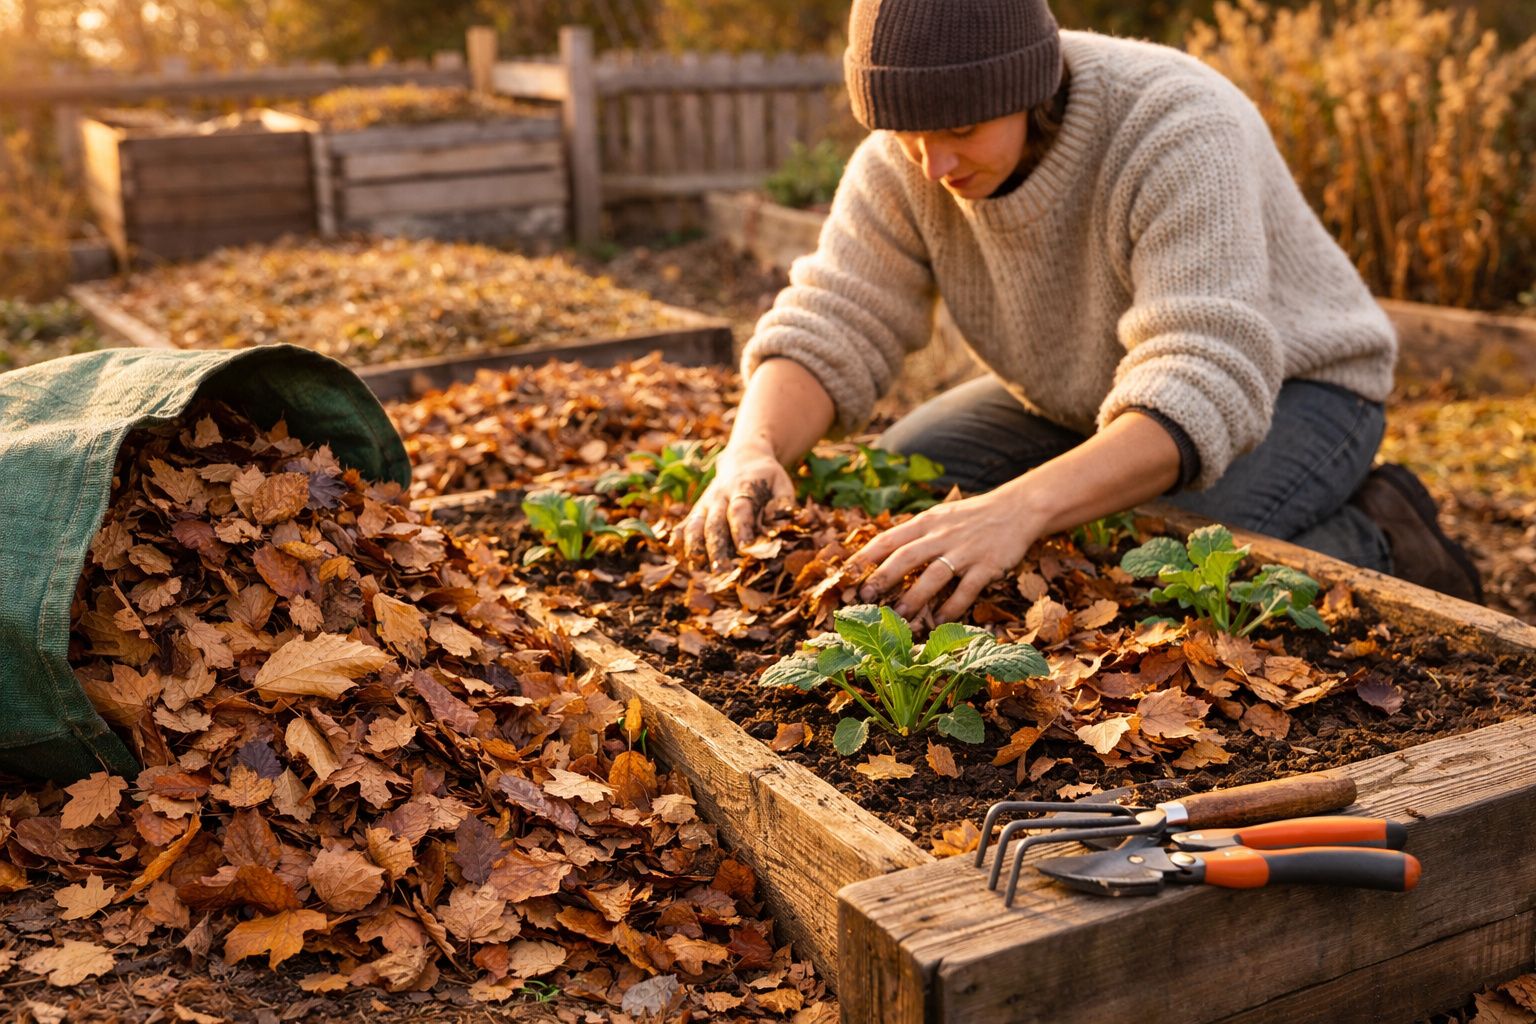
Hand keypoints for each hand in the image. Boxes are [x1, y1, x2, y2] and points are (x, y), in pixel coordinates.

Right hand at [679, 442, 795, 565]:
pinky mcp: (697, 509)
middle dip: (716, 547)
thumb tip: (783, 522)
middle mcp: (720, 496)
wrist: (743, 457)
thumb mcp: (782, 484)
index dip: (741, 529)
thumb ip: (784, 504)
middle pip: (714, 522)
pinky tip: (678, 557)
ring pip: (695, 525)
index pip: (740, 510)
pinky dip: (680, 540)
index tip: (746, 549)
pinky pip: (685, 525)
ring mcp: (705, 503)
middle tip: (720, 571)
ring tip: (697, 569)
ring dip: (695, 547)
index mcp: (743, 488)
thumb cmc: (768, 479)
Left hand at [849, 486, 1042, 622]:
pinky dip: (951, 609)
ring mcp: (965, 552)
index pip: (888, 539)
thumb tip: (879, 554)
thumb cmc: (971, 517)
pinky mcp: (987, 566)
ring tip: (898, 616)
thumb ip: (914, 534)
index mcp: (926, 522)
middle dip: (882, 579)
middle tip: (864, 598)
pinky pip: (966, 591)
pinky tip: (939, 622)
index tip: (846, 574)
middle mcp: (942, 535)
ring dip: (914, 599)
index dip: (865, 557)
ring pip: (933, 577)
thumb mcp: (939, 517)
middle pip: (905, 557)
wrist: (1017, 509)